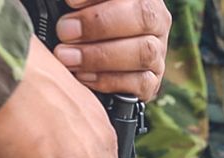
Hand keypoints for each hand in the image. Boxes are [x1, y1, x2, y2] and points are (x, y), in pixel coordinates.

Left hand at [54, 0, 170, 98]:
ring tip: (67, 57)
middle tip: (65, 31)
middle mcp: (157, 19)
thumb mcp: (83, 6)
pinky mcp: (152, 80)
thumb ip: (79, 4)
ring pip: (144, 53)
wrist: (96, 52)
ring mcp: (158, 51)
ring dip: (101, 56)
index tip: (70, 2)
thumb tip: (71, 4)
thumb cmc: (83, 19)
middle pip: (144, 17)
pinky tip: (83, 76)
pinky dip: (109, 80)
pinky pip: (140, 83)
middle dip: (99, 25)